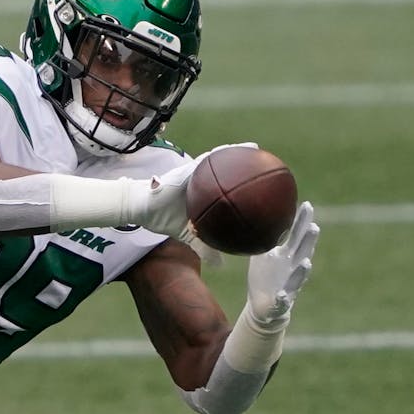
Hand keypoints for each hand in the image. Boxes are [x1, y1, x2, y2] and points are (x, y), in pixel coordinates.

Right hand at [135, 142, 258, 241]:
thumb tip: (220, 265)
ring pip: (221, 161)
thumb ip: (206, 247)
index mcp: (207, 197)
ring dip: (238, 153)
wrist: (144, 208)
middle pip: (229, 173)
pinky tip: (234, 148)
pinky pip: (208, 159)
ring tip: (255, 148)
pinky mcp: (189, 168)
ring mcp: (196, 174)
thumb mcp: (190, 236)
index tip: (265, 191)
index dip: (246, 190)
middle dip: (247, 168)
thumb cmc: (164, 218)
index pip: (229, 192)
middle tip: (269, 168)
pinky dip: (221, 153)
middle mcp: (204, 184)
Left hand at [246, 201, 318, 325]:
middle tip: (314, 227)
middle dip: (309, 241)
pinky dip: (284, 298)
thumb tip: (252, 215)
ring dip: (302, 270)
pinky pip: (283, 300)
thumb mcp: (261, 255)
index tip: (307, 205)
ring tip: (306, 262)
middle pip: (303, 252)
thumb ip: (262, 238)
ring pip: (298, 277)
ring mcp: (289, 285)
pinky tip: (283, 295)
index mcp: (287, 255)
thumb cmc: (264, 276)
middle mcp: (292, 268)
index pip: (297, 235)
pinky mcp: (281, 302)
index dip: (302, 221)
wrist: (262, 305)